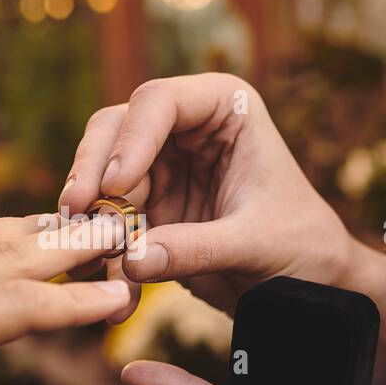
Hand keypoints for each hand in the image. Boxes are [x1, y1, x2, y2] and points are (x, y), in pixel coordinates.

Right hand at [58, 73, 385, 384]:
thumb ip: (197, 248)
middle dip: (92, 171)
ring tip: (87, 254)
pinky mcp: (148, 207)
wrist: (309, 283)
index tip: (117, 187)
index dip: (130, 140)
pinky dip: (100, 247)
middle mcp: (185, 127)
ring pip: (99, 172)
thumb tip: (131, 259)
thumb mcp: (256, 245)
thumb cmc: (302, 246)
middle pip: (114, 129)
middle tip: (76, 213)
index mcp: (224, 108)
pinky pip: (107, 218)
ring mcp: (161, 166)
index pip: (159, 101)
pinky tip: (106, 280)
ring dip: (89, 213)